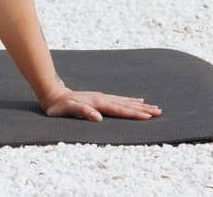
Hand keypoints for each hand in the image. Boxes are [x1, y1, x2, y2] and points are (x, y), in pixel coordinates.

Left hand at [39, 85, 161, 120]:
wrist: (52, 93)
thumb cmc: (59, 106)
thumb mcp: (67, 110)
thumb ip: (82, 112)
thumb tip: (98, 117)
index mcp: (97, 104)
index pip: (120, 110)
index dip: (134, 114)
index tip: (149, 117)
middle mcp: (102, 99)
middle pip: (127, 105)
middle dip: (143, 109)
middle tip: (159, 112)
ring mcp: (102, 98)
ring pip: (125, 102)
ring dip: (140, 105)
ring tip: (154, 107)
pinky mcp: (100, 99)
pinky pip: (120, 100)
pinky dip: (131, 101)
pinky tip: (138, 100)